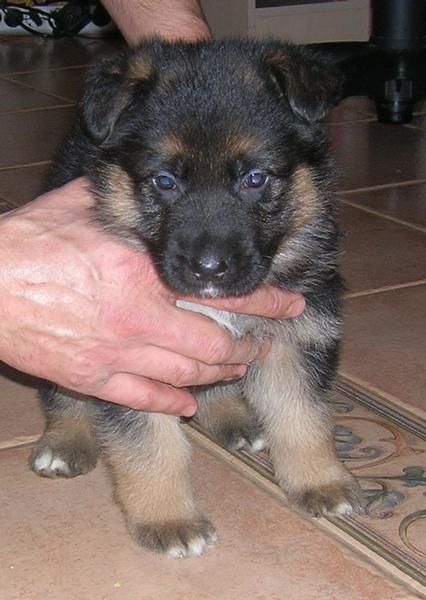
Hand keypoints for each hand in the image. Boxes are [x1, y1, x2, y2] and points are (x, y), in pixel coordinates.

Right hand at [0, 178, 303, 415]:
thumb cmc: (27, 244)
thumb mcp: (78, 209)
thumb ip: (119, 203)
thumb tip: (137, 185)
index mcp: (141, 271)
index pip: (221, 291)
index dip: (264, 300)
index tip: (289, 303)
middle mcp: (139, 316)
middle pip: (213, 344)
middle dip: (246, 349)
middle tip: (262, 347)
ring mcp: (117, 353)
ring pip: (186, 375)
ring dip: (217, 374)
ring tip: (235, 370)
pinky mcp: (92, 378)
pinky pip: (144, 399)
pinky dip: (172, 402)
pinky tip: (188, 403)